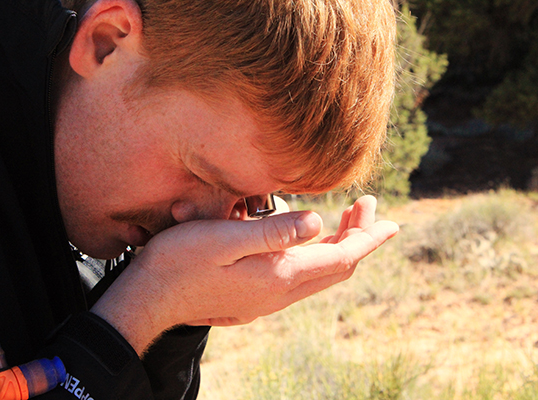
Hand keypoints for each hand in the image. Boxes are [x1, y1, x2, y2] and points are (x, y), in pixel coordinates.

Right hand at [91, 195, 397, 354]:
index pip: (340, 258)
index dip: (367, 238)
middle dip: (358, 238)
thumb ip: (272, 232)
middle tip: (367, 208)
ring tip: (348, 221)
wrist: (148, 300)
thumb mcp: (222, 239)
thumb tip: (317, 222)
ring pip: (319, 274)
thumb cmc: (179, 263)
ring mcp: (268, 298)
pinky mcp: (255, 297)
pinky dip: (318, 256)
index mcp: (279, 276)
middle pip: (335, 267)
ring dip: (339, 247)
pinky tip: (311, 240)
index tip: (389, 220)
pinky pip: (302, 277)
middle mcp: (280, 292)